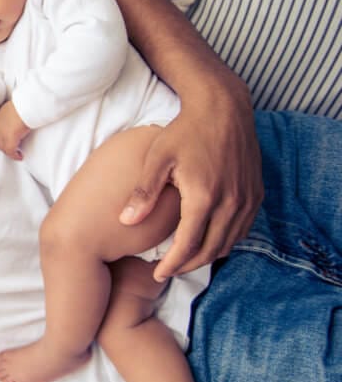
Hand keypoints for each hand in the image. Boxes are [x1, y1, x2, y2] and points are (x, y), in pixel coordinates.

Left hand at [0, 101, 29, 159]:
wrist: (24, 107)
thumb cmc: (18, 106)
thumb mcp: (6, 112)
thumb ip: (4, 119)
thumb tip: (9, 122)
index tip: (2, 141)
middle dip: (2, 146)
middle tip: (10, 147)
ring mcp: (1, 136)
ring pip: (3, 148)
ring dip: (9, 151)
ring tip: (16, 152)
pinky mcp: (9, 140)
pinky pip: (10, 152)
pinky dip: (15, 156)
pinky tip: (20, 156)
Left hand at [120, 78, 261, 280]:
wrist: (222, 107)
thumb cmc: (184, 130)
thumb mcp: (157, 159)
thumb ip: (143, 192)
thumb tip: (125, 221)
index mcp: (204, 197)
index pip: (188, 245)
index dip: (172, 264)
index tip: (158, 273)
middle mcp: (231, 202)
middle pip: (211, 250)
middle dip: (188, 265)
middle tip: (168, 271)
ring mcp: (247, 198)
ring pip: (230, 242)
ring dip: (208, 256)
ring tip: (185, 260)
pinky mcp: (256, 192)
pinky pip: (243, 228)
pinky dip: (226, 240)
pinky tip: (208, 240)